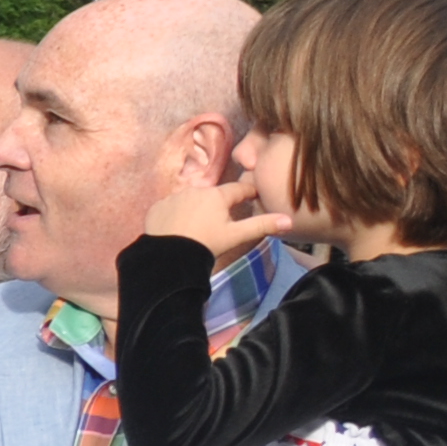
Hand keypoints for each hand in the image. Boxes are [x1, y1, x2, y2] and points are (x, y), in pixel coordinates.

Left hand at [141, 171, 286, 259]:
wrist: (168, 256)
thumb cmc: (206, 243)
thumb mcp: (236, 235)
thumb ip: (262, 225)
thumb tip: (289, 220)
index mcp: (217, 195)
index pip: (238, 189)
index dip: (248, 192)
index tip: (254, 195)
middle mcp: (195, 190)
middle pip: (214, 194)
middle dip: (220, 203)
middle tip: (224, 216)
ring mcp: (173, 197)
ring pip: (192, 199)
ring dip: (198, 207)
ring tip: (200, 224)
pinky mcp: (157, 207)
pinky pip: (171, 207)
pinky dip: (177, 214)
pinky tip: (179, 227)